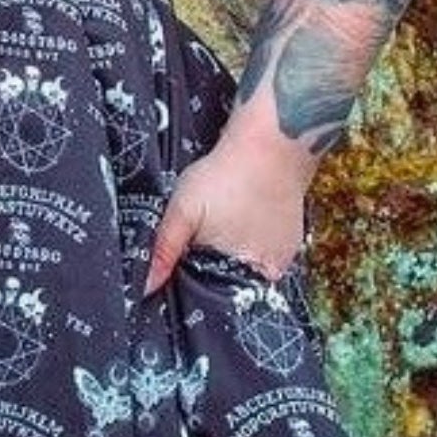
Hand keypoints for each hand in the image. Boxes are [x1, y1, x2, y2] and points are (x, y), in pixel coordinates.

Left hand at [144, 140, 308, 292]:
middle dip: (213, 268)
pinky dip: (250, 240)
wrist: (272, 140)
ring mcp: (284, 255)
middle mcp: (270, 272)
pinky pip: (264, 250)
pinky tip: (240, 218)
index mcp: (244, 272)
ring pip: (248, 265)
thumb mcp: (183, 210)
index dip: (196, 284)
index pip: (215, 297)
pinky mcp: (291, 238)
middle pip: (232, 283)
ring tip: (223, 222)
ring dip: (233, 252)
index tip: (184, 266)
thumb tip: (145, 288)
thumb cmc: (226, 174)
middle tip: (203, 237)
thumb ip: (164, 251)